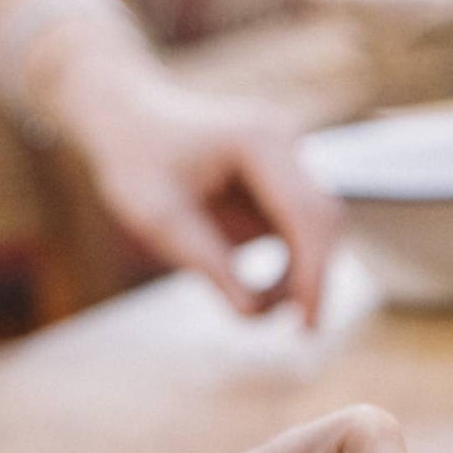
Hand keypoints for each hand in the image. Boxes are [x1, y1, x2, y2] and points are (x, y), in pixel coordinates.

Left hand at [56, 63, 340, 321]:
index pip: (307, 215)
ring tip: (252, 305)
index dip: (313, 274)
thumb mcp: (157, 219)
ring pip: (317, 229)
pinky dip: (288, 265)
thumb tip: (253, 314)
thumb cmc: (136, 162)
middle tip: (299, 333)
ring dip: (298, 275)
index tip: (306, 323)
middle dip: (313, 279)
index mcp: (260, 141)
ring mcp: (289, 158)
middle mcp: (286, 142)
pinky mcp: (283, 179)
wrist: (128, 119)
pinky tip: (256, 288)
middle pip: (324, 221)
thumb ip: (207, 263)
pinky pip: (299, 230)